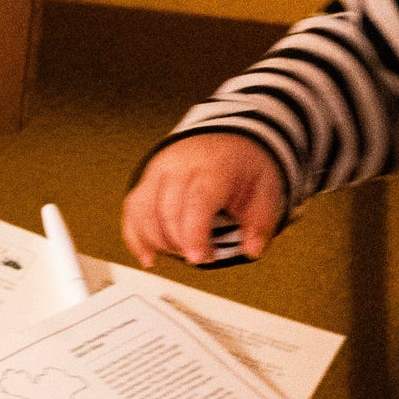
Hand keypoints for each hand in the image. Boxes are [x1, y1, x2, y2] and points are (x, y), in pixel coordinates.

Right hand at [122, 134, 284, 267]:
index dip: (193, 234)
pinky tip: (148, 256)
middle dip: (179, 243)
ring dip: (156, 241)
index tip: (198, 259)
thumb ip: (260, 222)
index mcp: (213, 167)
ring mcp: (159, 170)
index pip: (196, 202)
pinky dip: (136, 236)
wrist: (226, 140)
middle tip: (201, 257)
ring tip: (177, 254)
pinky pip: (132, 209)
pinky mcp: (147, 179)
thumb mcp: (266, 190)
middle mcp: (179, 165)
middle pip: (166, 210)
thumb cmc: (244, 167)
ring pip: (142, 209)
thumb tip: (252, 249)